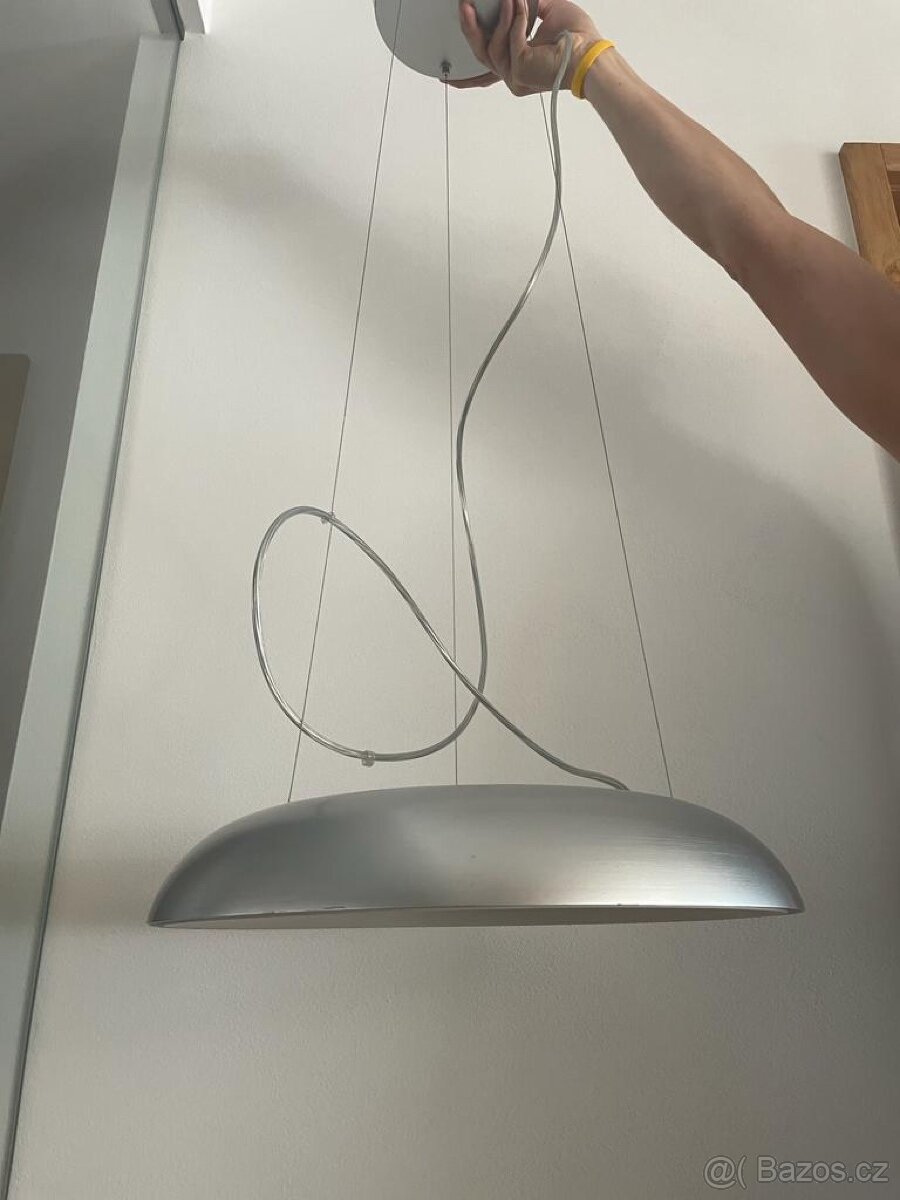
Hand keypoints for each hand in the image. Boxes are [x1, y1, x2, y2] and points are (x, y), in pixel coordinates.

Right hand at [452, 0, 600, 95]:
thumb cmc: (579, 38)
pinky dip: (515, 20)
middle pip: (481, 54)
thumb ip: (527, 8)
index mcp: (520, 65)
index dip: (467, 78)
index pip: (487, 74)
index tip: (449, 79)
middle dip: (471, 29)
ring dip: (501, 18)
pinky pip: (508, 39)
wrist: (591, 53)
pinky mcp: (519, 71)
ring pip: (492, 46)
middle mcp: (515, 75)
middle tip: (465, 7)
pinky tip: (522, 7)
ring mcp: (515, 76)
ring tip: (511, 0)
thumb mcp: (548, 12)